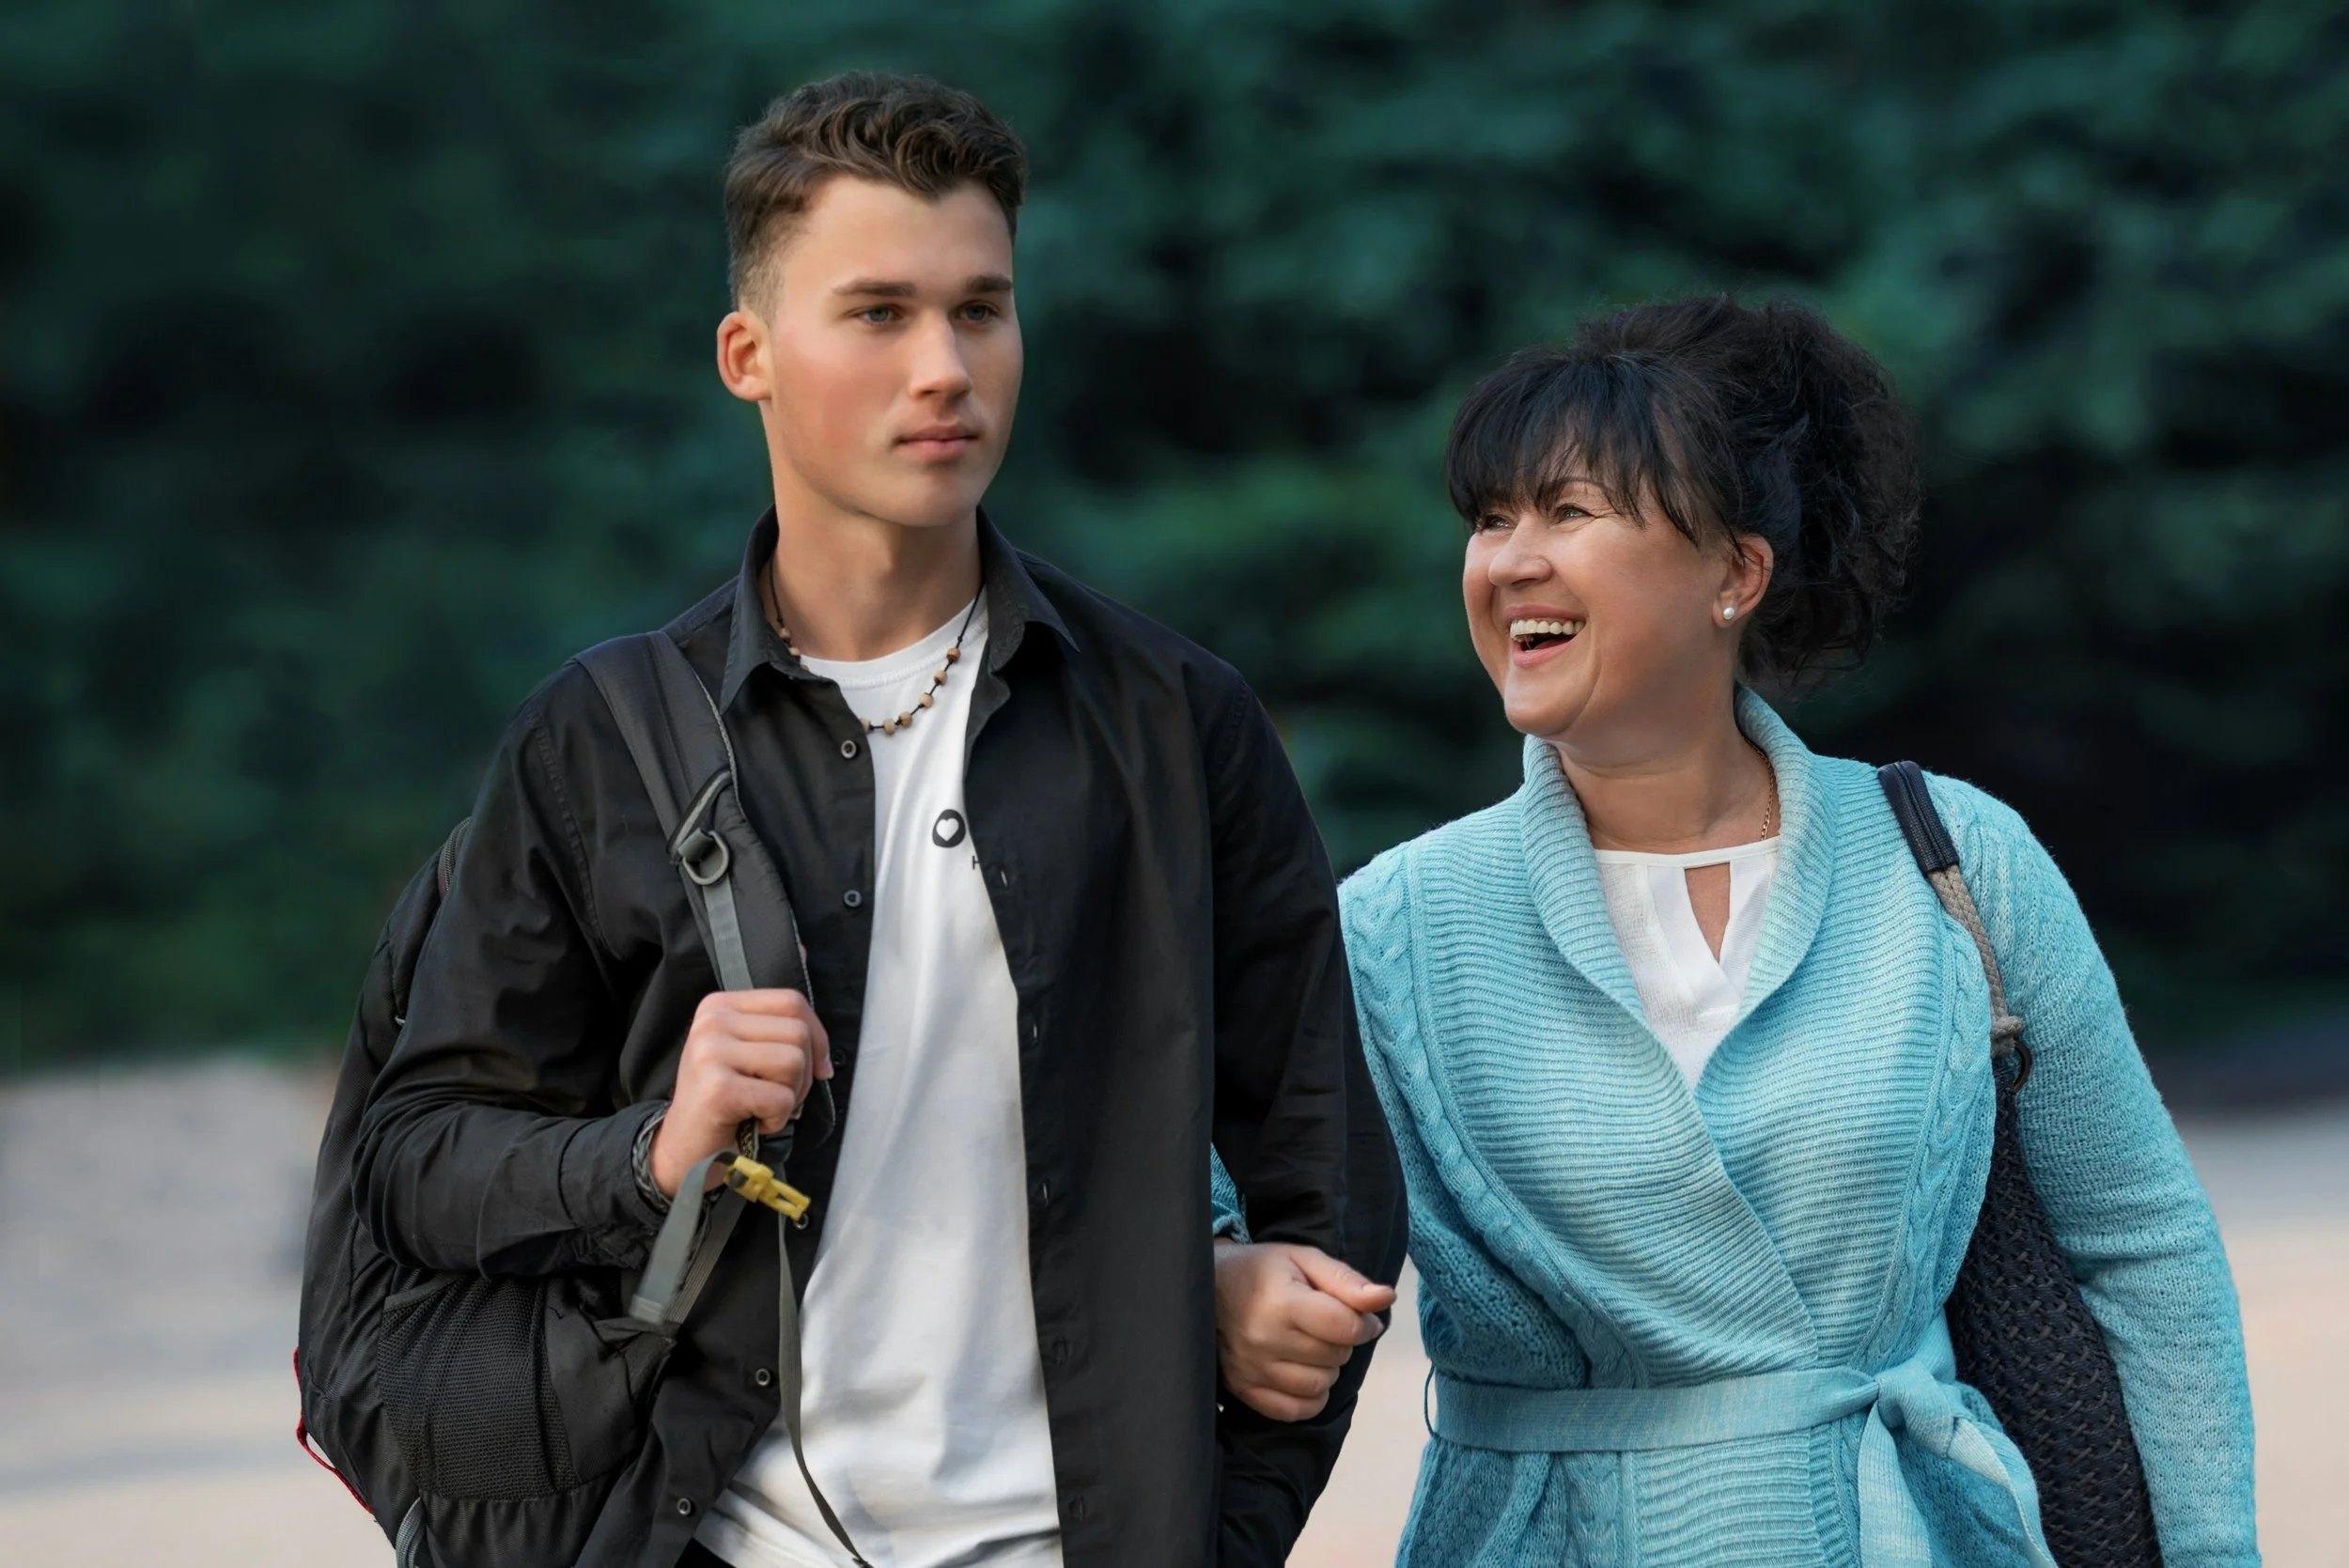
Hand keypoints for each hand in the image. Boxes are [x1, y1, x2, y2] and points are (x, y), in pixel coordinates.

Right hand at [649, 989, 832, 1198]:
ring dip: (790, 1095)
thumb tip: (824, 1054)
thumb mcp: (746, 1054)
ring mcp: (711, 1052)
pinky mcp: (718, 1087)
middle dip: (803, 1073)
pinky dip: (777, 1118)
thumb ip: (778, 1037)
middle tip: (776, 1095)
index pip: (791, 1001)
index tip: (818, 1067)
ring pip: (794, 1062)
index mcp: (719, 1006)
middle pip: (797, 1032)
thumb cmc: (723, 1103)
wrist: (684, 1149)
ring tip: (762, 1107)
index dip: (817, 1036)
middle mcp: (712, 1021)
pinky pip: (781, 1098)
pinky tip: (752, 1122)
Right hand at [1212, 1241, 1395, 1421]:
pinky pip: (1296, 1410)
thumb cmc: (1262, 1270)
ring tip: (1309, 1346)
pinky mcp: (1243, 1390)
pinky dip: (1310, 1395)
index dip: (1365, 1322)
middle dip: (1342, 1341)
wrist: (1205, 1288)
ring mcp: (1251, 1370)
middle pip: (1336, 1356)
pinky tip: (1302, 1371)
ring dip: (1327, 1368)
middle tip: (1323, 1324)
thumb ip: (1348, 1281)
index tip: (1358, 1313)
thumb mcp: (1306, 1260)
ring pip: (1320, 1385)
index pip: (1345, 1327)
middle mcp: (1264, 1340)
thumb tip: (1386, 1298)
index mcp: (1282, 1302)